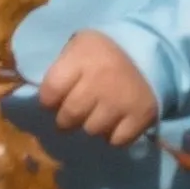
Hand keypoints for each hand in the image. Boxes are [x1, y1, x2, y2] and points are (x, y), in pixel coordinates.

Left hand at [38, 29, 158, 147]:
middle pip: (69, 116)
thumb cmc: (104, 52)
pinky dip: (114, 135)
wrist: (150, 50)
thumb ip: (58, 69)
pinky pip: (116, 141)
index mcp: (81, 58)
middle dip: (66, 118)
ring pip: (91, 130)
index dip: (48, 100)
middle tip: (74, 112)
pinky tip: (116, 121)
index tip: (54, 100)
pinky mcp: (141, 115)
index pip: (50, 92)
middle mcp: (100, 80)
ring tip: (98, 114)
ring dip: (91, 126)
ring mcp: (121, 100)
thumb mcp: (77, 47)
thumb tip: (39, 97)